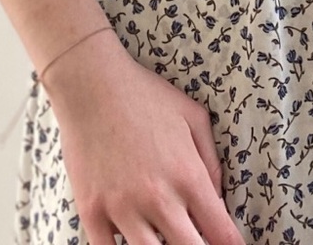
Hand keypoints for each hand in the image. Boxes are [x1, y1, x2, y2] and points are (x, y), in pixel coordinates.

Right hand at [43, 34, 245, 244]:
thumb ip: (212, 161)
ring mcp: (122, 208)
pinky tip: (133, 240)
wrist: (92, 84)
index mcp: (188, 175)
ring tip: (166, 237)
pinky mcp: (92, 211)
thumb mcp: (193, 117)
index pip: (221, 232)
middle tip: (199, 241)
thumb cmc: (145, 95)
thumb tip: (218, 199)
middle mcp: (158, 198)